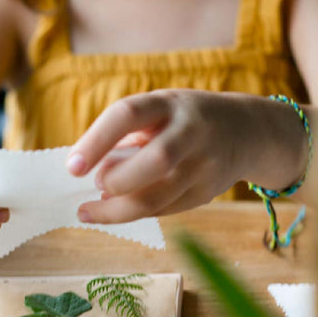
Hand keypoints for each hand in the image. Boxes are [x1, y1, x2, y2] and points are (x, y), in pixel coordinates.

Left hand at [66, 89, 248, 222]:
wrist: (246, 131)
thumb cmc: (182, 120)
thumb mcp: (158, 110)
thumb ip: (126, 134)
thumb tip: (87, 169)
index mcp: (168, 103)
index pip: (128, 115)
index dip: (97, 141)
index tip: (72, 168)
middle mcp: (192, 131)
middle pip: (155, 161)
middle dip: (117, 181)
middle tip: (96, 185)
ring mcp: (204, 165)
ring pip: (159, 198)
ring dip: (118, 211)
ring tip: (91, 210)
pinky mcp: (208, 192)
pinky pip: (166, 210)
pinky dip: (137, 213)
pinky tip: (119, 209)